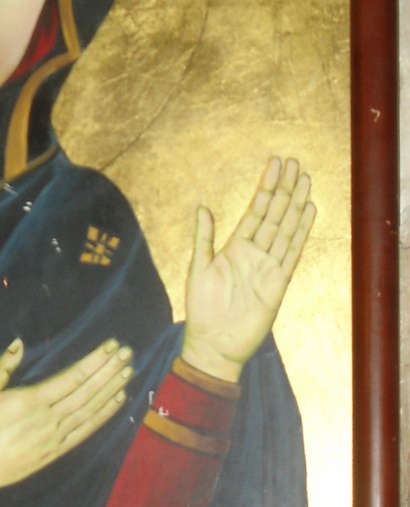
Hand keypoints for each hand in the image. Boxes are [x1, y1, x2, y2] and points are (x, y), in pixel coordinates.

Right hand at [0, 337, 131, 503]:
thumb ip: (0, 369)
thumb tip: (18, 343)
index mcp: (28, 401)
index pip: (72, 377)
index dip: (95, 361)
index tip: (112, 346)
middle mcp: (47, 420)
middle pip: (86, 392)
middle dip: (109, 371)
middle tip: (129, 353)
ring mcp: (53, 439)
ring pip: (90, 411)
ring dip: (111, 390)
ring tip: (129, 372)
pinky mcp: (53, 453)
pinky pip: (84, 432)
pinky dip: (103, 417)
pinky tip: (117, 402)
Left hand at [182, 156, 315, 383]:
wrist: (214, 343)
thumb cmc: (202, 308)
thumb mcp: (198, 268)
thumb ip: (204, 238)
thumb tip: (202, 207)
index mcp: (234, 246)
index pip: (255, 210)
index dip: (265, 187)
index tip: (274, 164)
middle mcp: (254, 252)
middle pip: (274, 214)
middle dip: (284, 188)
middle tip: (295, 163)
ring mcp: (268, 266)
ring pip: (286, 228)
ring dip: (296, 204)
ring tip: (306, 180)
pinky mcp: (278, 283)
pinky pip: (292, 252)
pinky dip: (301, 232)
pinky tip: (309, 211)